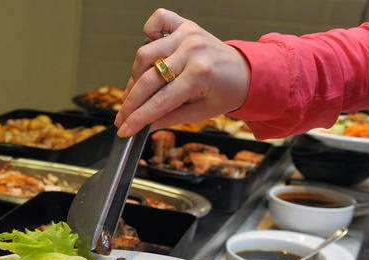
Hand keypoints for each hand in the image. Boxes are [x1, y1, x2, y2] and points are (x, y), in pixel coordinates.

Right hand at [115, 9, 250, 136]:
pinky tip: (150, 52)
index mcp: (201, 74)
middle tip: (122, 117)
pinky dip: (148, 31)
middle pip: (147, 79)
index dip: (138, 118)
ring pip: (144, 55)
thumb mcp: (201, 113)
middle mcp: (192, 50)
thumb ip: (170, 118)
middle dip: (131, 103)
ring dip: (135, 76)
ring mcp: (188, 35)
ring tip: (136, 93)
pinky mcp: (185, 25)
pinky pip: (158, 20)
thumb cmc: (225, 93)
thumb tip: (143, 126)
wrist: (246, 72)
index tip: (123, 129)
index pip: (159, 101)